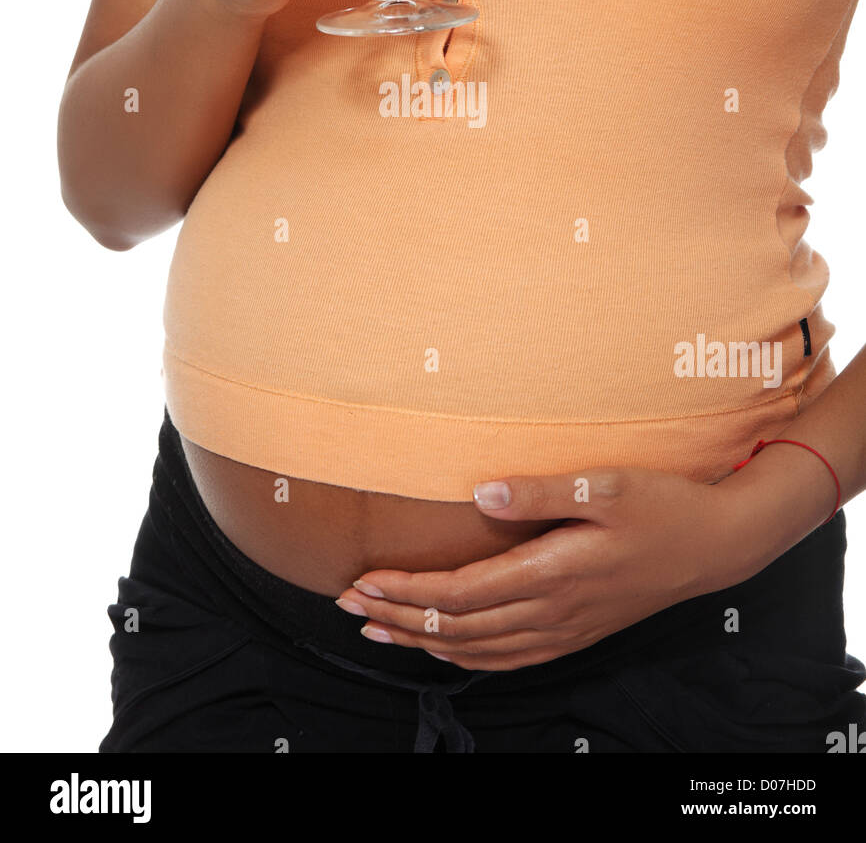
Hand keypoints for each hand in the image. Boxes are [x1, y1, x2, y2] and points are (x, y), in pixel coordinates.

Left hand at [336, 467, 753, 670]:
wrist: (715, 545)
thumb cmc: (662, 506)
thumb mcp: (606, 484)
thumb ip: (542, 490)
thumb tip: (482, 488)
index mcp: (552, 573)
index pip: (461, 594)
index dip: (407, 592)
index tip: (364, 580)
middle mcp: (553, 610)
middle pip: (458, 627)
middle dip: (399, 618)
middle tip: (349, 605)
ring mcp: (565, 628)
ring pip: (478, 649)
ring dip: (423, 641)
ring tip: (380, 628)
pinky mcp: (576, 632)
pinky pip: (510, 658)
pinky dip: (467, 657)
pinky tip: (448, 650)